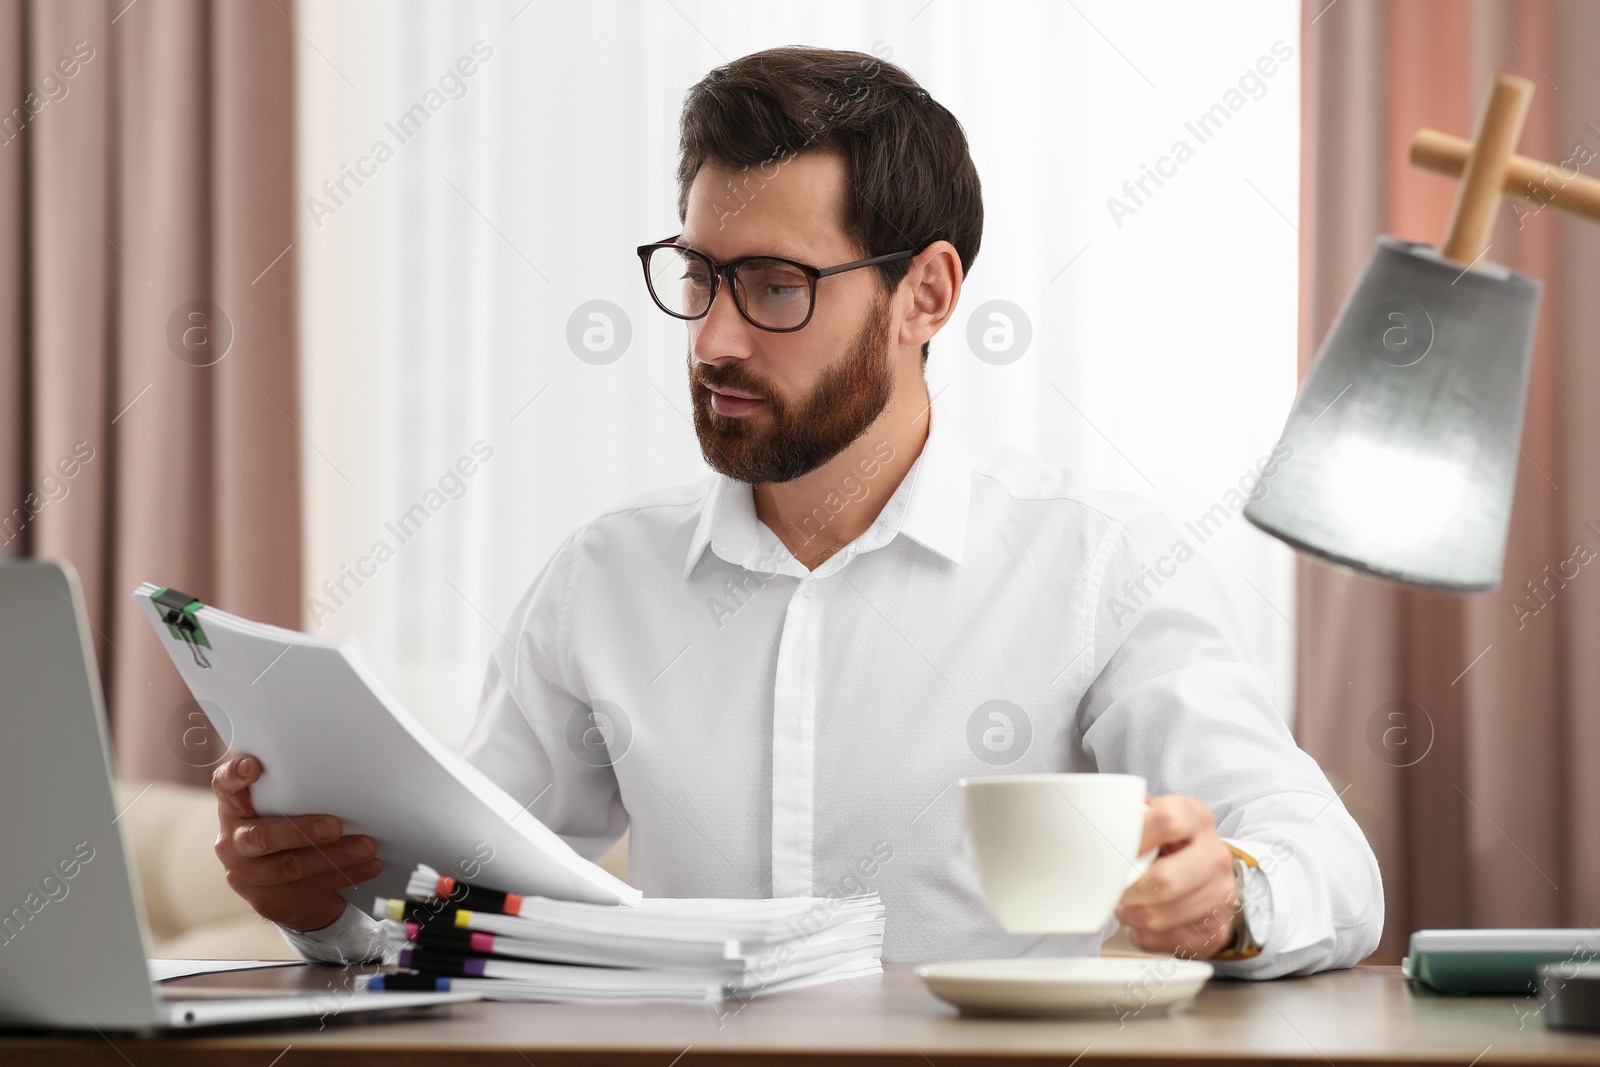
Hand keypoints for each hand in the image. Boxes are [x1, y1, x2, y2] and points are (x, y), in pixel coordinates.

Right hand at [211, 754, 381, 931]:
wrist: (289, 883)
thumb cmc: (294, 826)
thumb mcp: (290, 805)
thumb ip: (300, 789)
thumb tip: (346, 769)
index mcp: (234, 807)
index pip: (224, 786)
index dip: (235, 775)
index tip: (254, 766)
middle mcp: (232, 842)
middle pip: (260, 837)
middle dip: (301, 831)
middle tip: (336, 826)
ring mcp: (245, 875)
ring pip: (289, 867)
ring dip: (334, 857)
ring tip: (366, 847)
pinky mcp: (266, 902)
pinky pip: (305, 891)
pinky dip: (342, 877)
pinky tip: (367, 867)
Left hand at [1113, 794, 1237, 958]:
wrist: (1210, 876)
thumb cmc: (1174, 845)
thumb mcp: (1159, 819)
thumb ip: (1134, 816)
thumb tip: (1104, 815)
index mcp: (1197, 820)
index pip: (1167, 821)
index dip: (1134, 837)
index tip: (1116, 849)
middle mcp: (1215, 858)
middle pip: (1164, 880)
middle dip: (1128, 889)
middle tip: (1117, 887)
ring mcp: (1220, 896)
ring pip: (1157, 917)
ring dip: (1130, 914)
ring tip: (1127, 903)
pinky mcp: (1214, 931)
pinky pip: (1161, 940)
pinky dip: (1141, 933)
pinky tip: (1143, 920)